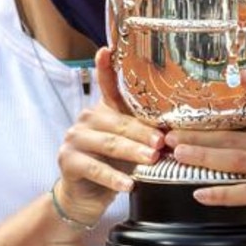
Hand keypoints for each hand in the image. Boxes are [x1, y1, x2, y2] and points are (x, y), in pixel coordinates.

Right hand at [54, 48, 163, 222]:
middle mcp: (87, 118)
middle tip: (162, 142)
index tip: (107, 50)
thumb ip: (145, 132)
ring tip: (152, 160)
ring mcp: (74, 138)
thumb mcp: (131, 145)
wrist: (86, 196)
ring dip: (132, 152)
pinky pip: (94, 168)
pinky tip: (129, 185)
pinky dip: (114, 177)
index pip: (107, 86)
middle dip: (142, 132)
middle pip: (118, 121)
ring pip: (108, 143)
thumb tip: (178, 128)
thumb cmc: (115, 165)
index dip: (106, 68)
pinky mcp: (68, 160)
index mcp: (104, 110)